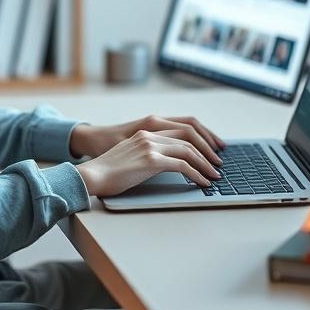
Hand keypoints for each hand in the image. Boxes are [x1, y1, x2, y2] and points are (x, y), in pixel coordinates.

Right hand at [75, 130, 224, 196]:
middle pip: (190, 135)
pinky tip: (202, 182)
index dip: (202, 137)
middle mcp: (150, 134)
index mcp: (146, 131)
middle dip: (208, 149)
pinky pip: (182, 165)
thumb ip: (148, 153)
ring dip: (205, 163)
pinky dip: (196, 174)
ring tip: (214, 175)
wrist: (91, 175)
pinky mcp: (150, 160)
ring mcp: (150, 146)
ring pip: (189, 150)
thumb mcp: (131, 155)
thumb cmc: (109, 171)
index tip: (213, 148)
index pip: (183, 127)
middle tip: (218, 162)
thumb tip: (168, 163)